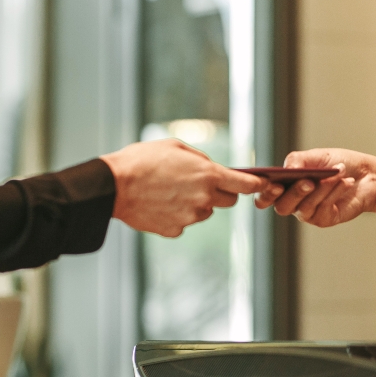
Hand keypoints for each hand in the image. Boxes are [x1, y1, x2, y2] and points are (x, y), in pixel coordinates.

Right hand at [99, 139, 268, 236]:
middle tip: (200, 183)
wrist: (113, 185)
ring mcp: (189, 217)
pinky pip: (184, 223)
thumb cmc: (143, 160)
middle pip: (228, 201)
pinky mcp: (174, 230)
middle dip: (220, 192)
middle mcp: (204, 198)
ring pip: (204, 211)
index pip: (246, 184)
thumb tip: (213, 167)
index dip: (257, 184)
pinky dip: (177, 215)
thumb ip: (201, 159)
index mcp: (208, 175)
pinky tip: (160, 204)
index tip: (262, 184)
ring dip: (196, 203)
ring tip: (170, 191)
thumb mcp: (176, 147)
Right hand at [254, 148, 375, 227]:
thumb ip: (298, 160)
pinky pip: (323, 209)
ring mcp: (307, 212)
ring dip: (321, 188)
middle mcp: (292, 202)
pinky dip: (334, 193)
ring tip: (337, 173)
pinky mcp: (324, 219)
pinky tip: (345, 182)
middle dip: (295, 193)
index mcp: (285, 185)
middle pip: (282, 206)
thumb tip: (287, 169)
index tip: (273, 184)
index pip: (264, 197)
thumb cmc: (337, 163)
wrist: (365, 174)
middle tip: (308, 181)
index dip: (264, 194)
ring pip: (304, 207)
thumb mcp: (316, 156)